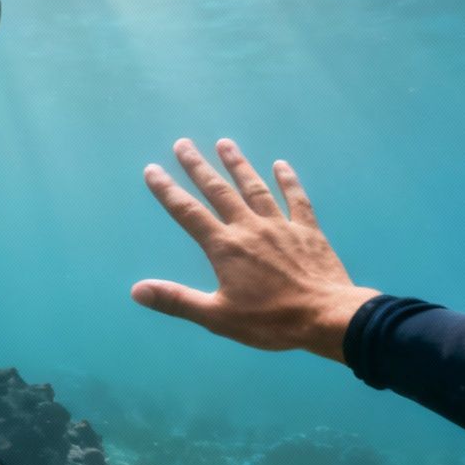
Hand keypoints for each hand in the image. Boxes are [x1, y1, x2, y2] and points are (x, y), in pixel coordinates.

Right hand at [132, 138, 379, 361]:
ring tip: (225, 144)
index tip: (152, 170)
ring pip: (255, 188)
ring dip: (238, 165)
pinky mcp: (308, 231)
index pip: (188, 213)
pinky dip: (288, 181)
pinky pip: (296, 200)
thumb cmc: (271, 321)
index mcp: (226, 247)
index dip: (168, 191)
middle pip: (219, 191)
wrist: (327, 317)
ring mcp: (281, 226)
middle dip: (198, 167)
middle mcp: (250, 228)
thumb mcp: (218, 317)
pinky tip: (281, 165)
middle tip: (183, 144)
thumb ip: (177, 300)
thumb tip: (137, 290)